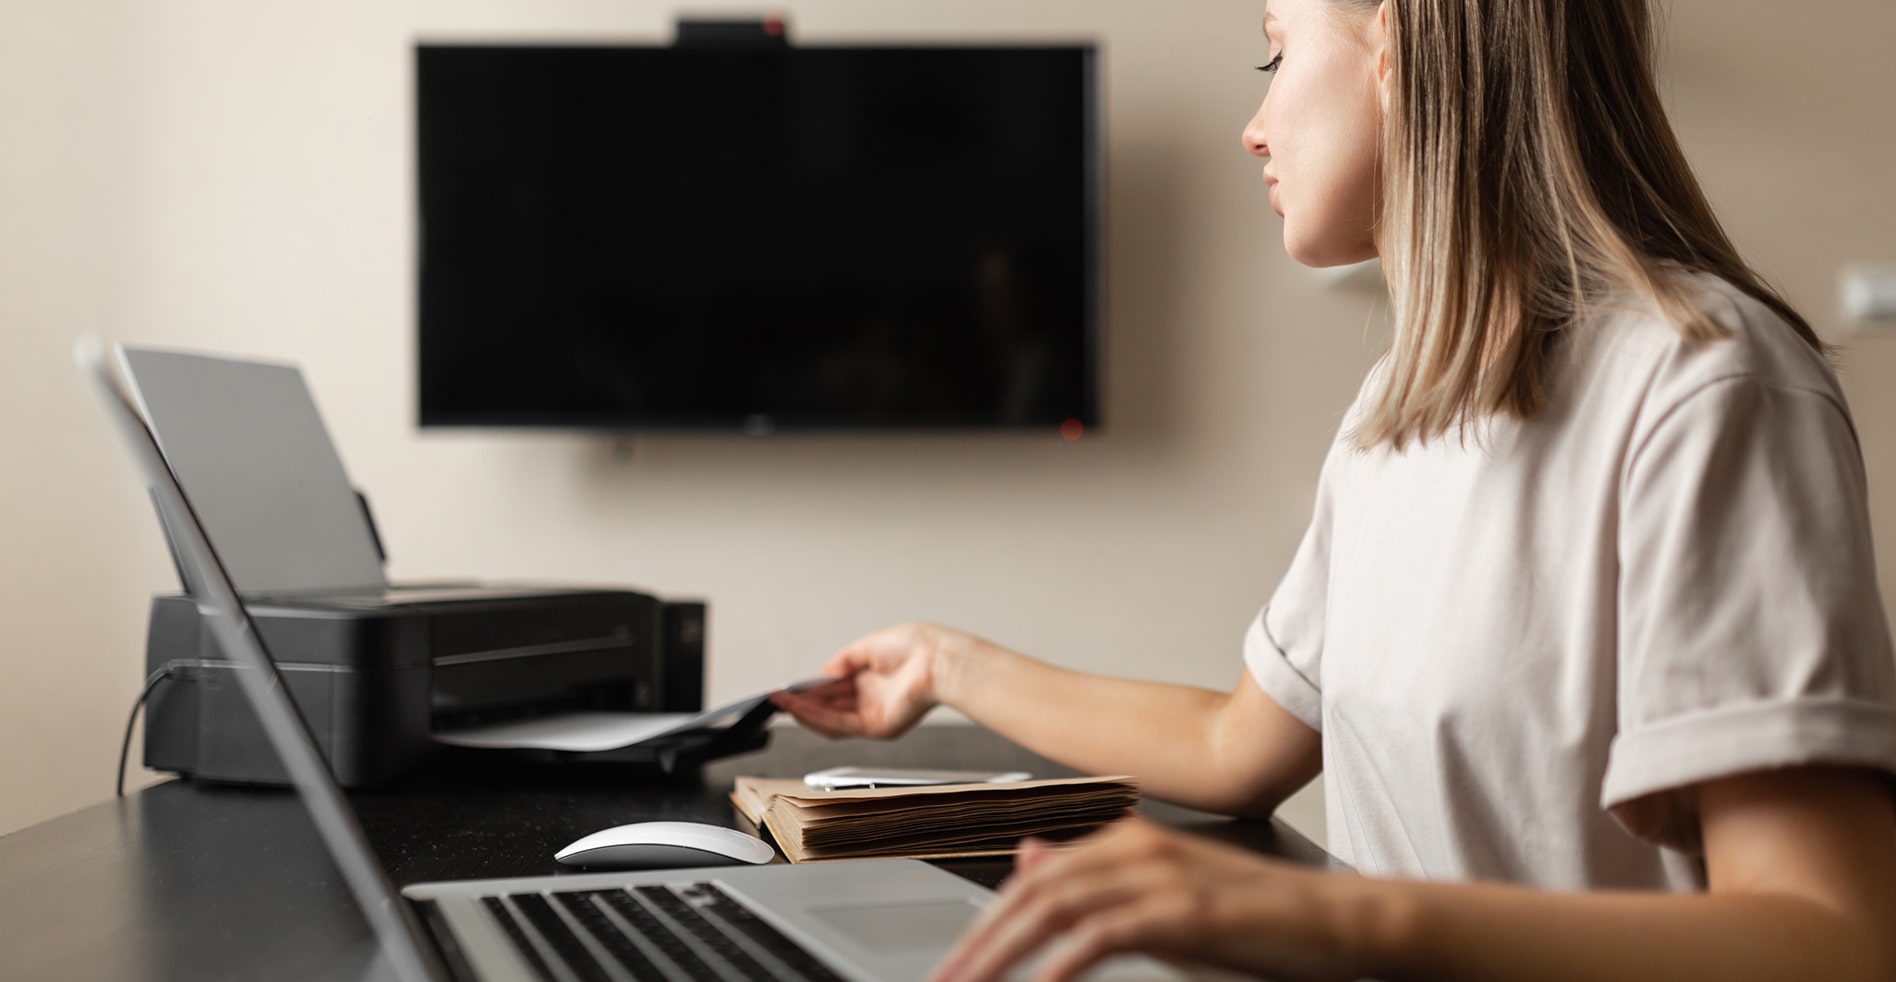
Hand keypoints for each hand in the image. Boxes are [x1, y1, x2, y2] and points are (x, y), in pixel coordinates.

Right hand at [769, 622, 968, 739]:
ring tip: (782, 704)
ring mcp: (875, 714)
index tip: (792, 687)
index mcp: (875, 677)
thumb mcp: (869, 646)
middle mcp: (874, 697)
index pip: (837, 688)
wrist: (938, 660)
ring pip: (831, 719)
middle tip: (780, 699)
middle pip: (831, 705)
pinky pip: (840, 725)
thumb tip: (823, 672)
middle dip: (803, 702)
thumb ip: (843, 661)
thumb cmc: (917, 646)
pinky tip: (799, 709)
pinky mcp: (878, 727)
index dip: (813, 689)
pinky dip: (817, 717)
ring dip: (804, 712)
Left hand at [931, 819, 1389, 981]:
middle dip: (980, 939)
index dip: (987, 922)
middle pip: (1033, 889)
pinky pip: (1105, 934)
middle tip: (945, 980)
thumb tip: (1030, 862)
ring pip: (1055, 905)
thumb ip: (1094, 883)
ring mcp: (1160, 875)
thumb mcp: (1162, 899)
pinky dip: (1062, 960)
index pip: (1034, 878)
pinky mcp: (1185, 910)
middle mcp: (1136, 846)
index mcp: (1127, 841)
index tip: (956, 963)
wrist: (1339, 921)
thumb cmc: (1257, 920)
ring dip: (1003, 951)